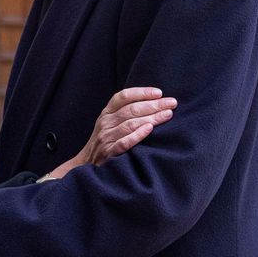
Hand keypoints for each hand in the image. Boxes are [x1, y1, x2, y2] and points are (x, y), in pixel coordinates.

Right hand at [50, 87, 175, 177]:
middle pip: (131, 109)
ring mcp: (106, 137)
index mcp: (106, 112)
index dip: (141, 92)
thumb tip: (153, 102)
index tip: (159, 92)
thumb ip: (124, 113)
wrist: (85, 164)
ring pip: (130, 124)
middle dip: (154, 105)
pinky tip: (150, 129)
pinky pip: (124, 142)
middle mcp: (105, 122)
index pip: (123, 96)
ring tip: (167, 114)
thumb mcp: (109, 123)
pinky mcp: (108, 153)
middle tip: (172, 103)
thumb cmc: (105, 141)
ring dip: (151, 118)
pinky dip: (137, 135)